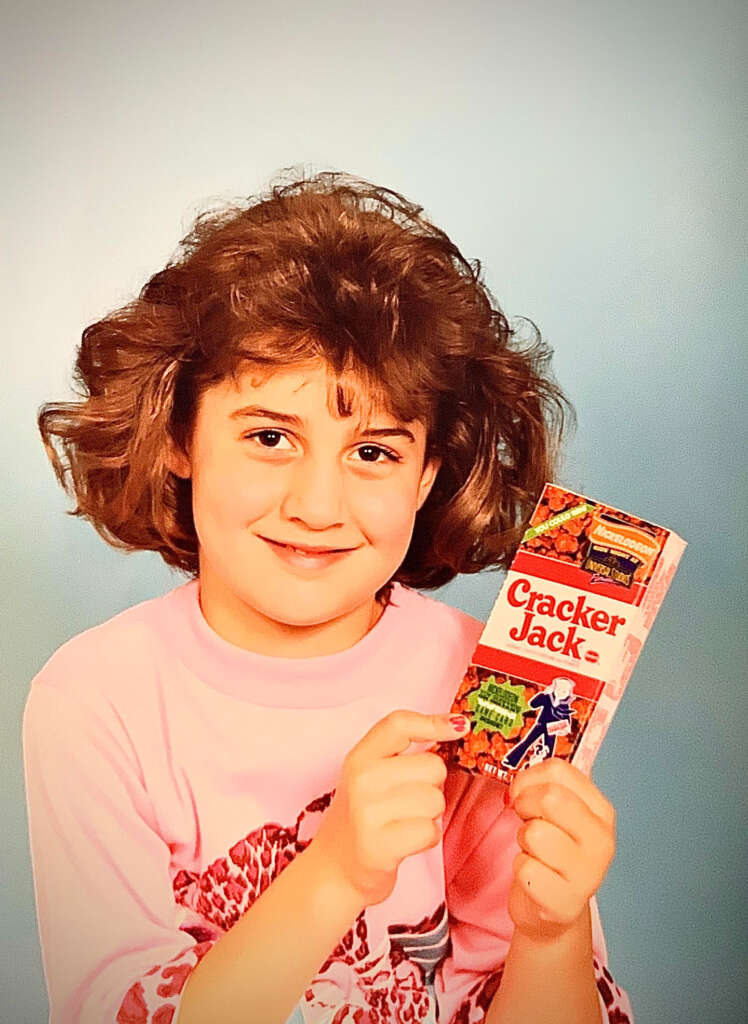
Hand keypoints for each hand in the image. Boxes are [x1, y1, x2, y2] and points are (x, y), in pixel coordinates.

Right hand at [313, 710, 466, 907]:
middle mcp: (361, 779)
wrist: (335, 868)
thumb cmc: (364, 818)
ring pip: (435, 800)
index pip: (399, 724)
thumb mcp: (371, 776)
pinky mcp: (379, 845)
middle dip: (432, 786)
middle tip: (408, 801)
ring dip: (430, 815)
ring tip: (404, 822)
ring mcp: (367, 812)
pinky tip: (406, 841)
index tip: (460, 726)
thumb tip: (456, 725)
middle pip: (432, 766)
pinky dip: (427, 838)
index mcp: (360, 757)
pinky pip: (430, 831)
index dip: (434, 721)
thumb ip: (403, 753)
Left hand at [506, 757, 615, 941]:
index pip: (559, 771)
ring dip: (523, 840)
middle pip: (550, 798)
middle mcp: (602, 841)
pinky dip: (520, 869)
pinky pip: (525, 868)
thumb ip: (544, 787)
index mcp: (602, 811)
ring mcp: (588, 874)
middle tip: (526, 820)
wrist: (555, 906)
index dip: (528, 778)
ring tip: (535, 852)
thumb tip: (517, 786)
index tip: (523, 793)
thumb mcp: (558, 812)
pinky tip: (535, 877)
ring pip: (534, 833)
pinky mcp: (564, 902)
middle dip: (525, 805)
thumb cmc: (553, 849)